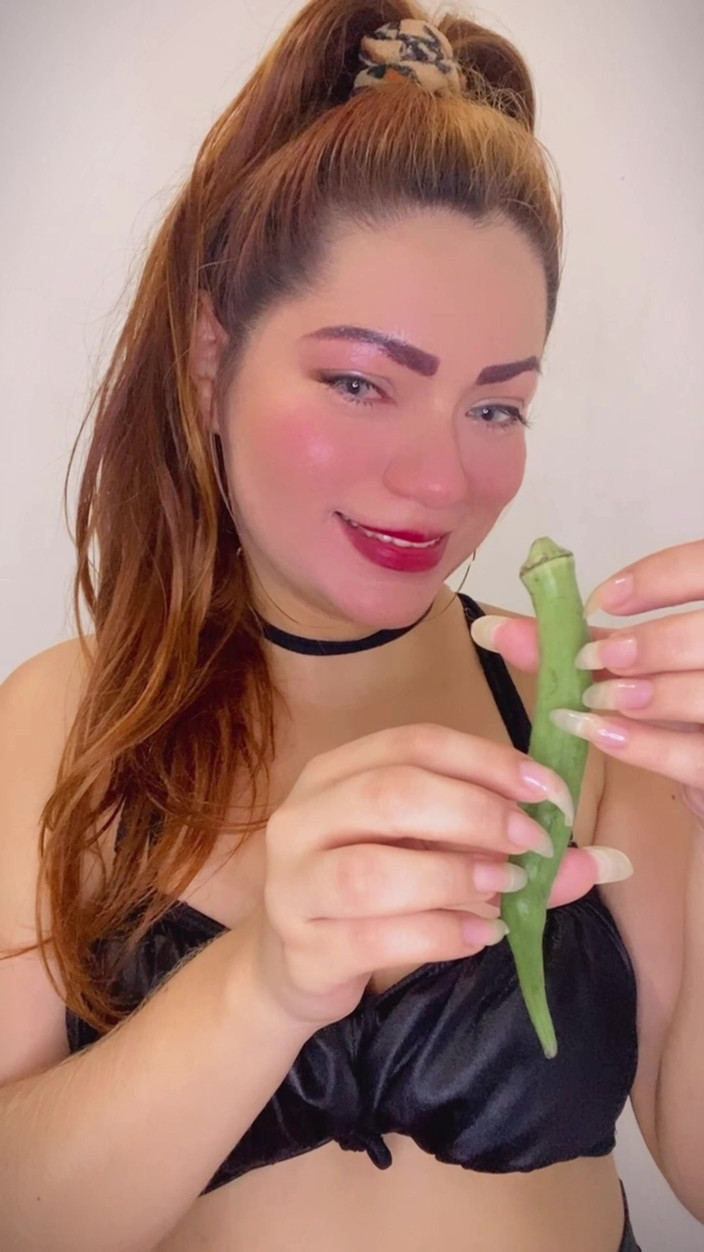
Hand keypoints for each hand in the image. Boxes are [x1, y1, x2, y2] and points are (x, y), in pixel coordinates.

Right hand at [248, 724, 603, 1028]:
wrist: (291, 966)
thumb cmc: (371, 893)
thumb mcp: (429, 854)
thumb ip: (502, 848)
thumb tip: (595, 860)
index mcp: (334, 773)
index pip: (412, 743)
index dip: (486, 761)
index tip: (548, 789)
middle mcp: (303, 818)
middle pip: (390, 794)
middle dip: (475, 814)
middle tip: (531, 842)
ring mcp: (293, 886)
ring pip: (374, 871)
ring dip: (454, 876)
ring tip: (505, 889)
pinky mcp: (304, 950)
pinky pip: (376, 937)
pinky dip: (440, 934)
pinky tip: (479, 934)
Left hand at [474, 538, 703, 824]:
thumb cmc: (671, 707)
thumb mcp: (625, 665)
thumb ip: (570, 643)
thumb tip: (489, 629)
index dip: (658, 578)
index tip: (602, 601)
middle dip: (648, 644)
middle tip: (593, 658)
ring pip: (703, 693)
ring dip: (644, 694)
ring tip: (597, 699)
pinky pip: (693, 754)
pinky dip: (644, 745)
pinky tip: (603, 734)